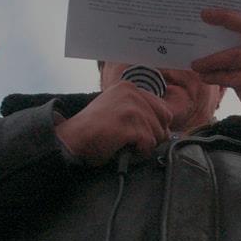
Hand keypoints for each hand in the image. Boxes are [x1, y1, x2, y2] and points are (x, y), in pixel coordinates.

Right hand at [55, 82, 172, 166]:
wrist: (72, 140)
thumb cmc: (94, 131)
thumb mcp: (118, 110)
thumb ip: (140, 112)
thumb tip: (168, 131)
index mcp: (130, 87)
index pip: (163, 110)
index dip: (156, 127)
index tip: (139, 134)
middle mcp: (132, 93)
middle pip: (163, 122)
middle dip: (152, 136)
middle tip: (132, 142)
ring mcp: (130, 107)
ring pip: (157, 134)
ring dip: (143, 146)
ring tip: (124, 145)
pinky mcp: (128, 123)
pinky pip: (148, 144)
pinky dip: (139, 153)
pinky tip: (124, 149)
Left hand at [192, 8, 240, 135]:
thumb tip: (216, 53)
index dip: (232, 17)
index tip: (210, 12)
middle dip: (224, 21)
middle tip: (203, 17)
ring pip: (236, 57)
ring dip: (213, 60)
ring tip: (196, 64)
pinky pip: (234, 78)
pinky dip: (217, 77)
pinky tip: (206, 78)